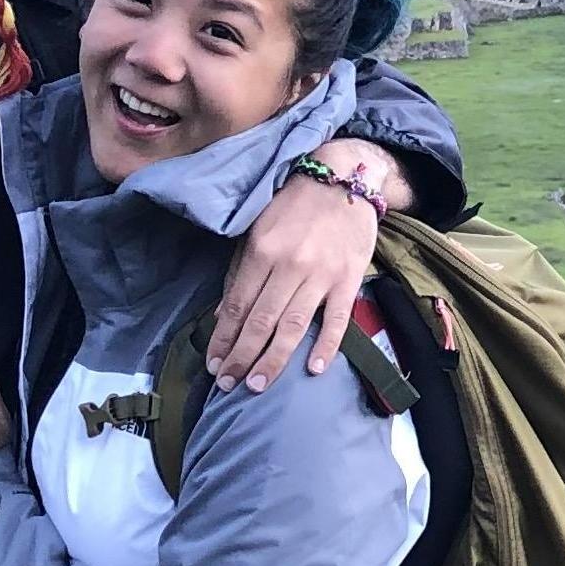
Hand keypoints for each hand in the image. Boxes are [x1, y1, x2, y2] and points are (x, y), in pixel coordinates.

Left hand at [211, 140, 409, 391]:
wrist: (344, 178)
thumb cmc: (294, 205)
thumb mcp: (257, 230)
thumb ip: (239, 271)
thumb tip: (221, 316)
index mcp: (262, 251)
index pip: (237, 306)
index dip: (224, 340)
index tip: (215, 366)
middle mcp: (289, 265)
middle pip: (261, 322)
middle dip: (242, 358)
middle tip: (229, 386)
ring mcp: (322, 275)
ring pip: (293, 326)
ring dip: (273, 360)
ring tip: (256, 385)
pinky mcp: (349, 279)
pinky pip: (337, 319)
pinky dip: (325, 345)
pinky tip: (312, 368)